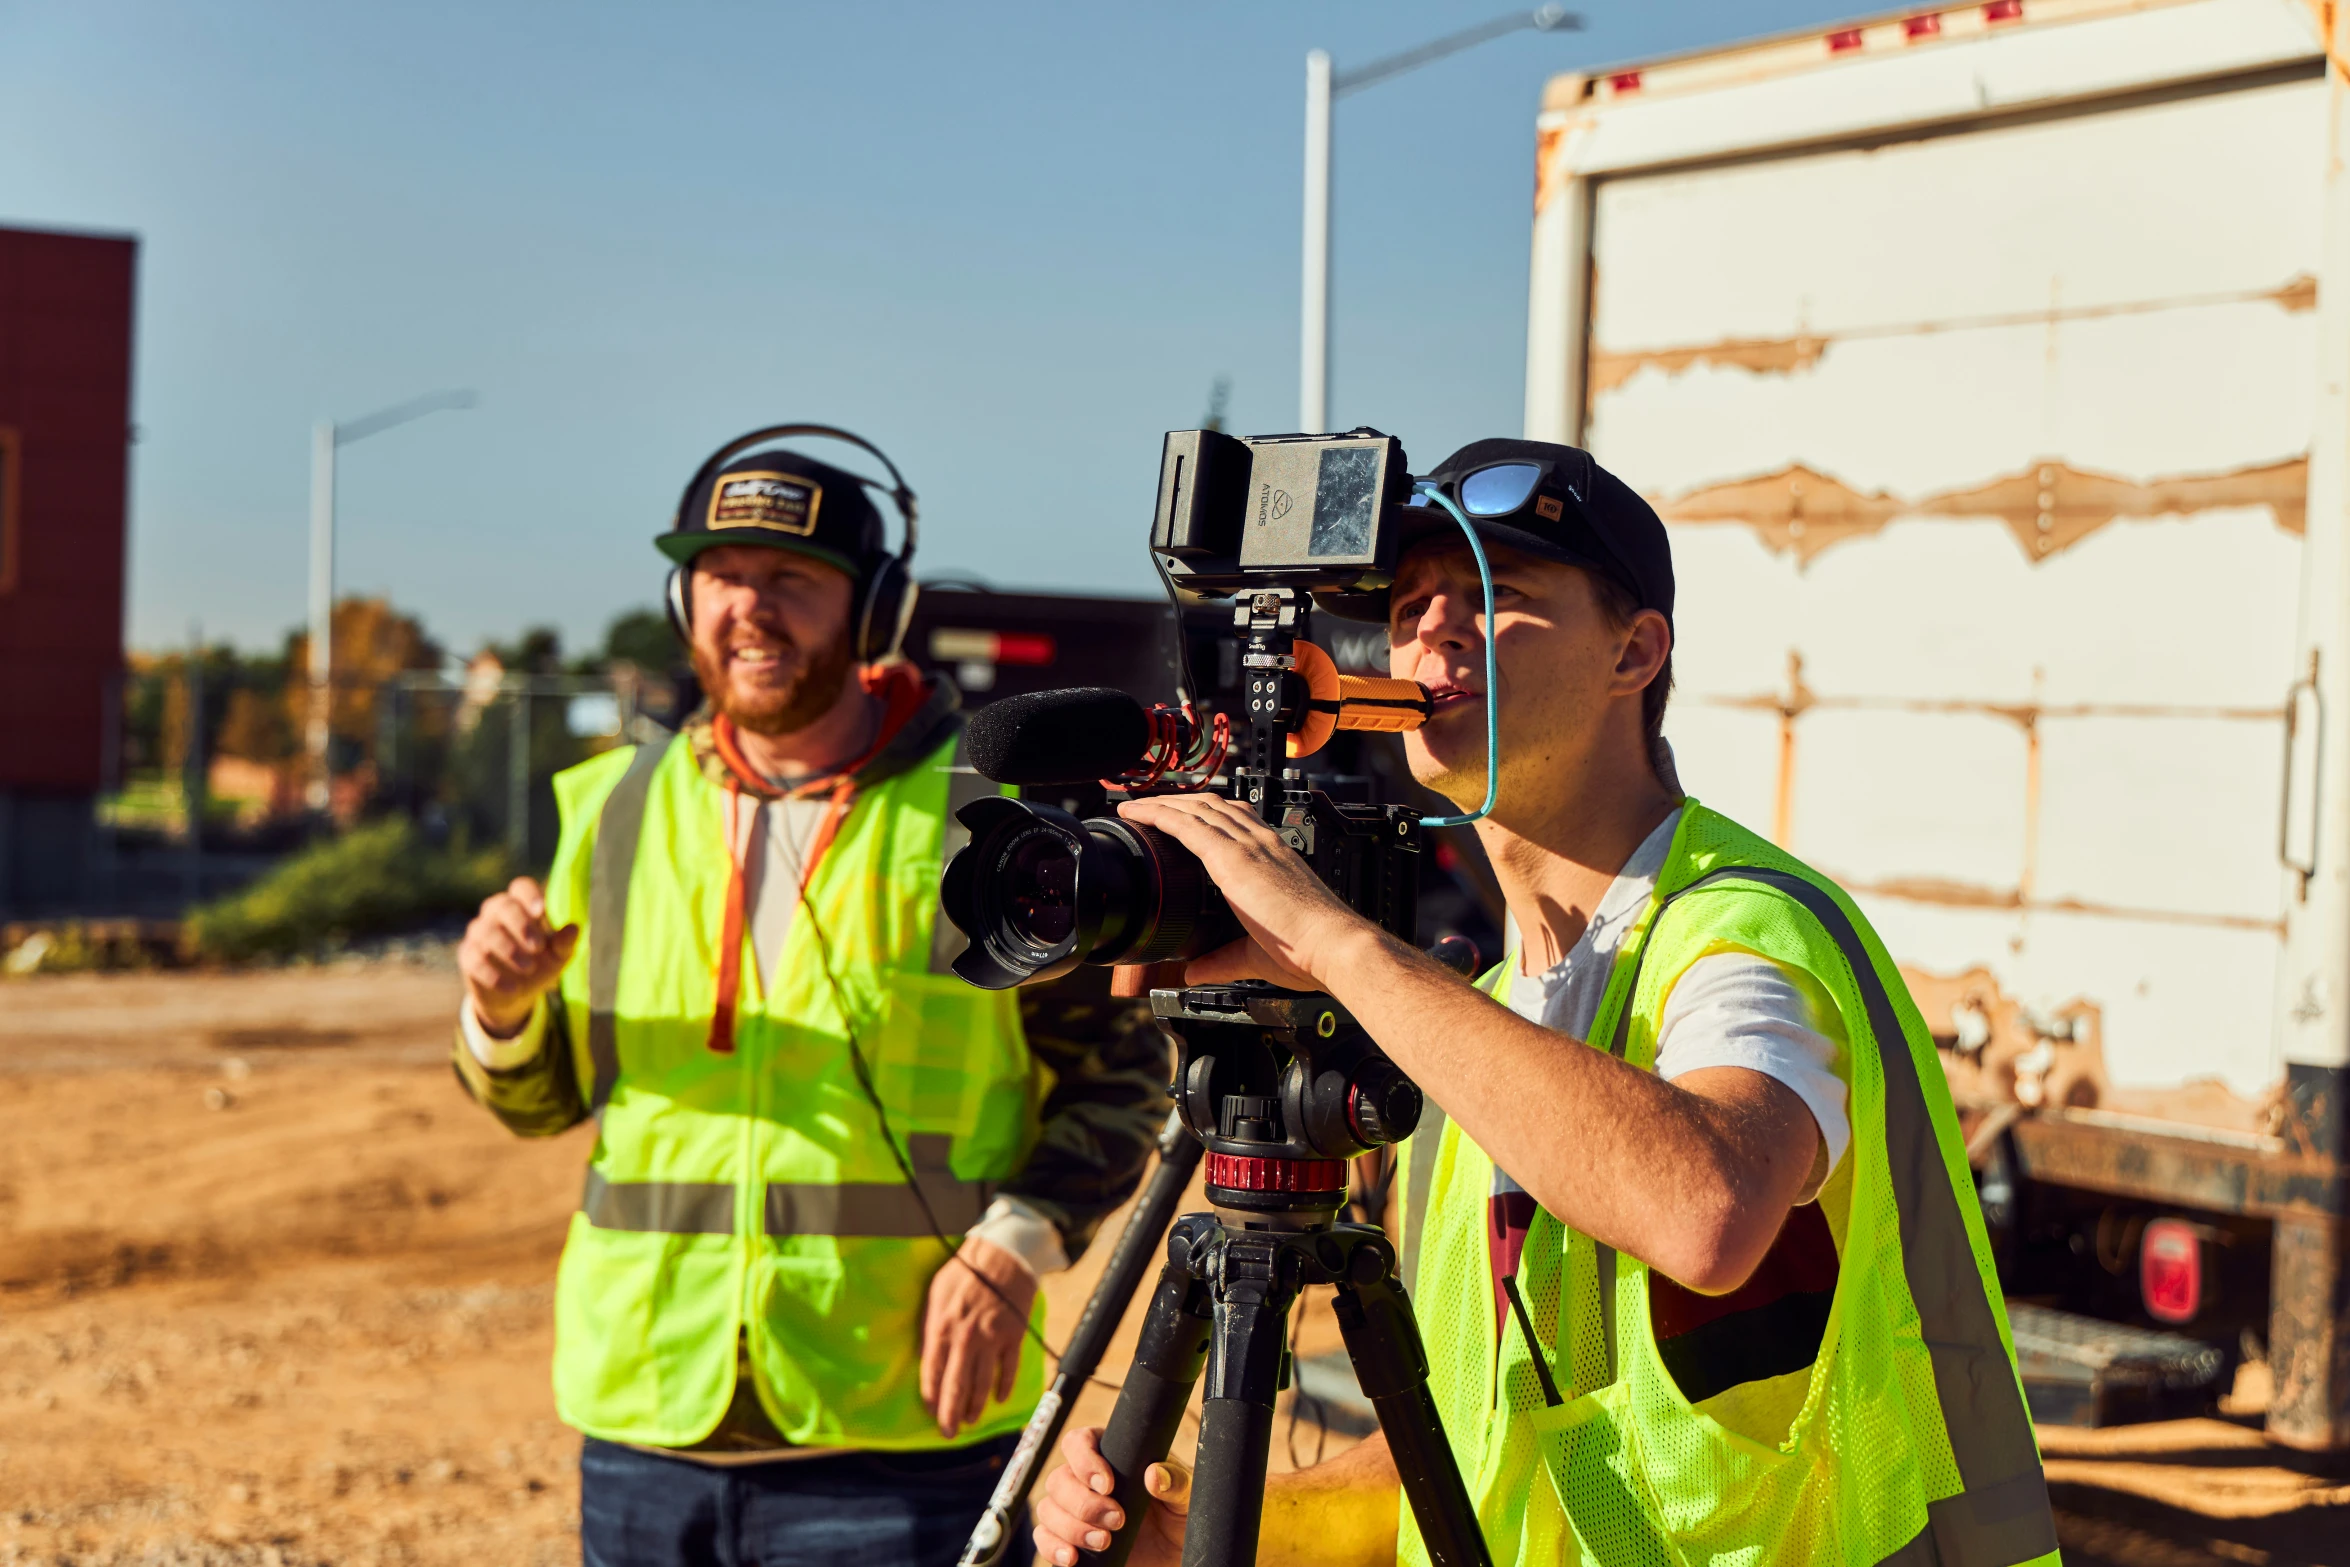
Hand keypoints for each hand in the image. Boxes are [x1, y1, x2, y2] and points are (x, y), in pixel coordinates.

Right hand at [458, 877, 577, 1036]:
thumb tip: (574, 928)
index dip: (529, 895)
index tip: (542, 911)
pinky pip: (475, 960)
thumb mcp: (556, 957)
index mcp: (520, 905)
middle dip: (521, 925)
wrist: (514, 995)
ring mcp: (478, 933)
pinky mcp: (468, 956)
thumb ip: (564, 943)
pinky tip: (513, 988)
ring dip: (509, 951)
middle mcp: (496, 913)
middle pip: (503, 906)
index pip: (521, 887)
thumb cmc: (539, 965)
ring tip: (529, 968)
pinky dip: (494, 975)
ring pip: (487, 932)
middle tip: (538, 946)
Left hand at [919, 1235, 1037, 1437]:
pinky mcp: (1013, 1337)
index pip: (933, 1372)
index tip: (931, 1412)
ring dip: (975, 1406)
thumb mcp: (936, 1293)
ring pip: (982, 1383)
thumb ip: (931, 1324)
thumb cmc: (965, 1270)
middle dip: (950, 1413)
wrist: (1004, 1254)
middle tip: (948, 1432)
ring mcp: (991, 1340)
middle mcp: (965, 1339)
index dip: (931, 1396)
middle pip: (956, 1385)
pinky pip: (1008, 1369)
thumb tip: (927, 1352)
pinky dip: (1004, 1387)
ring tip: (970, 1421)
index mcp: (941, 1327)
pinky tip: (998, 1399)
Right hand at [1033, 1426, 1188, 1566]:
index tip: (1107, 1485)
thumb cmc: (1179, 1514)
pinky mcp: (1068, 1538)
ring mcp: (1073, 1509)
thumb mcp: (1186, 1496)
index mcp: (1110, 1454)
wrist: (1173, 1553)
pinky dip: (1053, 1547)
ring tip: (1104, 1542)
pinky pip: (1044, 1537)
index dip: (1084, 1460)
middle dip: (1085, 1504)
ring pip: (1048, 1509)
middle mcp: (1084, 1479)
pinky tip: (1072, 1558)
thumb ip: (1176, 1482)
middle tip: (1117, 1520)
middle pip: (1059, 1480)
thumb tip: (1154, 1475)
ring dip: (1072, 1527)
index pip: (1079, 1442)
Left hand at [1115, 794, 1373, 990]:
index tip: (1181, 814)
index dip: (1204, 811)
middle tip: (1148, 805)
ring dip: (1162, 803)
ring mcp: (1247, 846)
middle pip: (1211, 806)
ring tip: (1135, 806)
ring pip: (1196, 809)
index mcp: (1274, 856)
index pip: (1235, 819)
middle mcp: (1261, 843)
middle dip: (1178, 801)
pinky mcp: (1232, 858)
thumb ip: (1221, 960)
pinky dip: (1158, 814)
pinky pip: (1186, 825)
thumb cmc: (1308, 951)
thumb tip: (1194, 971)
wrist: (1331, 945)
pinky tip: (1138, 814)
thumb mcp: (1254, 954)